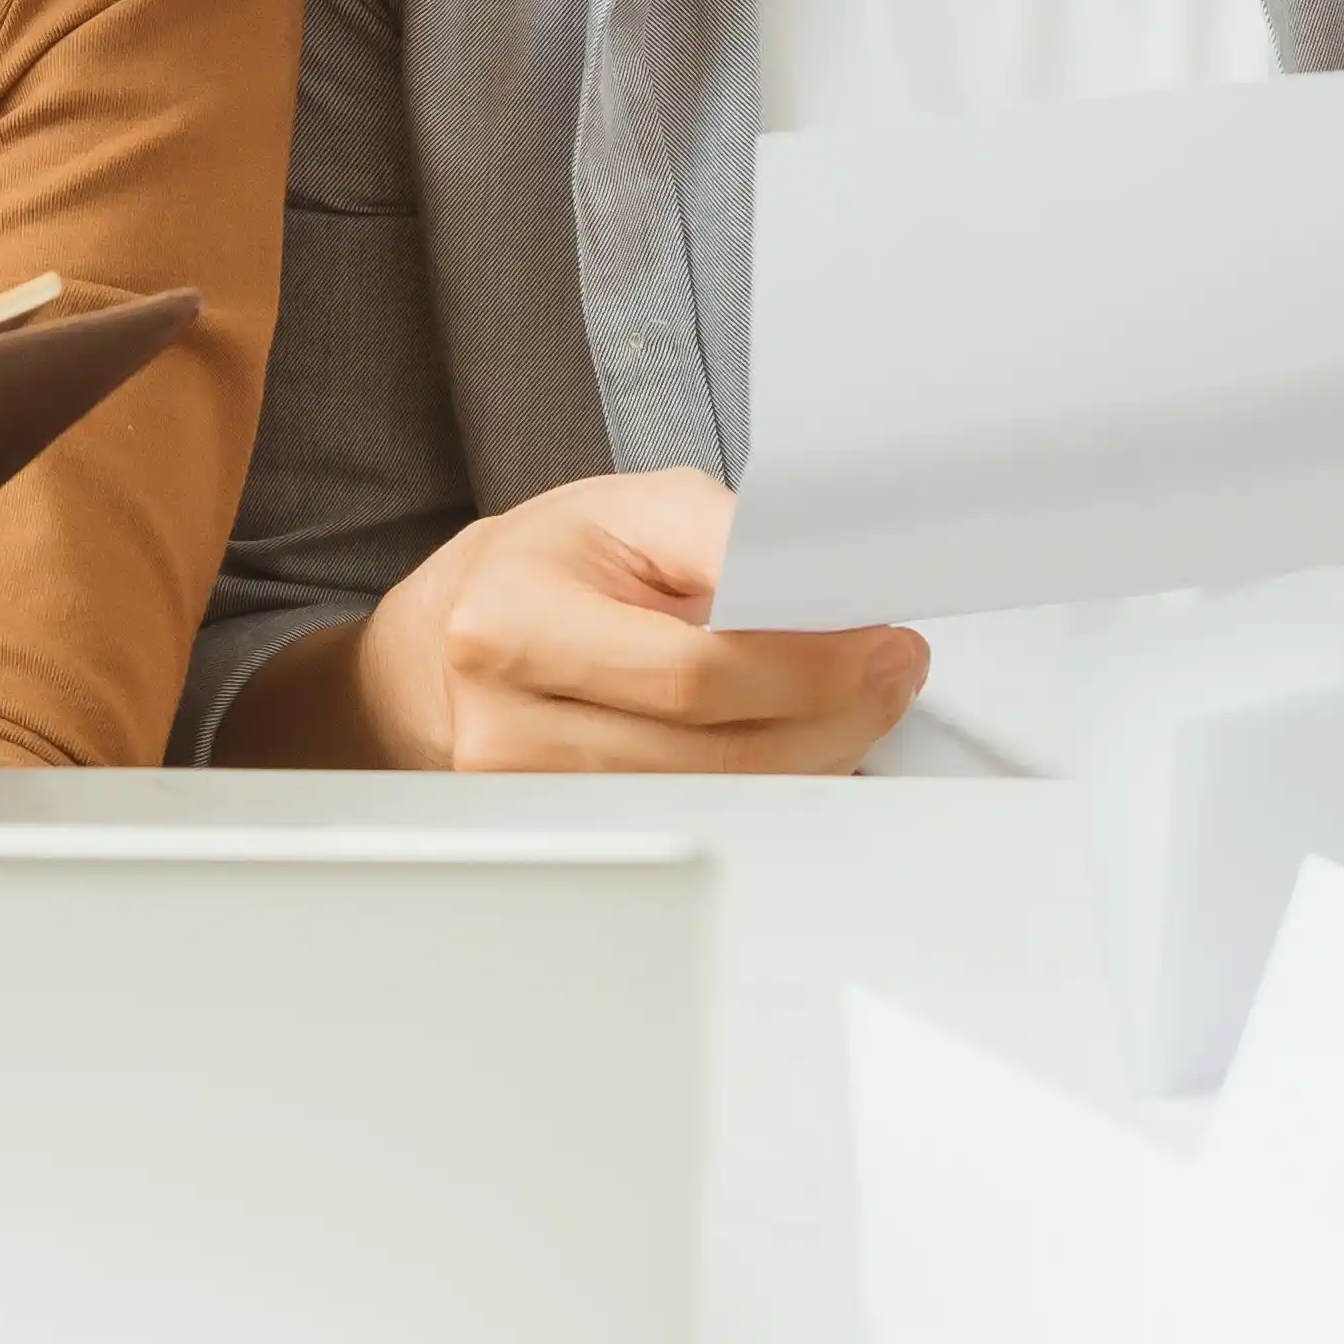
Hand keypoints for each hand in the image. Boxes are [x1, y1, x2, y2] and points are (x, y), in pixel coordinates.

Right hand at [350, 468, 929, 774]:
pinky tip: (796, 737)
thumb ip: (722, 535)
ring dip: (812, 751)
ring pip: (714, 797)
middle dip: (831, 711)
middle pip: (712, 751)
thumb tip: (821, 584)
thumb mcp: (627, 508)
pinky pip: (695, 817)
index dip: (803, 664)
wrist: (452, 638)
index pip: (691, 669)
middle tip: (891, 669)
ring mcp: (529, 796)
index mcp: (511, 621)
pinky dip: (765, 780)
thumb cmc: (544, 565)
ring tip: (856, 698)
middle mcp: (506, 723)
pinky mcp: (561, 835)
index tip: (874, 642)